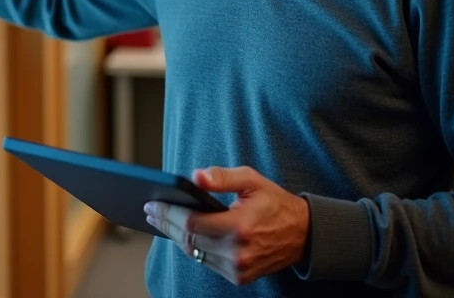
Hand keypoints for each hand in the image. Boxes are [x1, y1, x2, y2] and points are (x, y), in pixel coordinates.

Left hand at [144, 166, 309, 285]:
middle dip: (166, 224)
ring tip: (162, 221)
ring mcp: (238, 268)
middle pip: (188, 240)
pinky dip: (194, 248)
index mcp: (239, 227)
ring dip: (176, 237)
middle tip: (151, 211)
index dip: (168, 214)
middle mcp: (237, 252)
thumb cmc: (274, 203)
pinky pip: (207, 263)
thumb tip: (195, 176)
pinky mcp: (239, 277)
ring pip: (195, 254)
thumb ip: (222, 177)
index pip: (191, 222)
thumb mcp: (251, 180)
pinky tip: (184, 234)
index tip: (152, 204)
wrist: (302, 234)